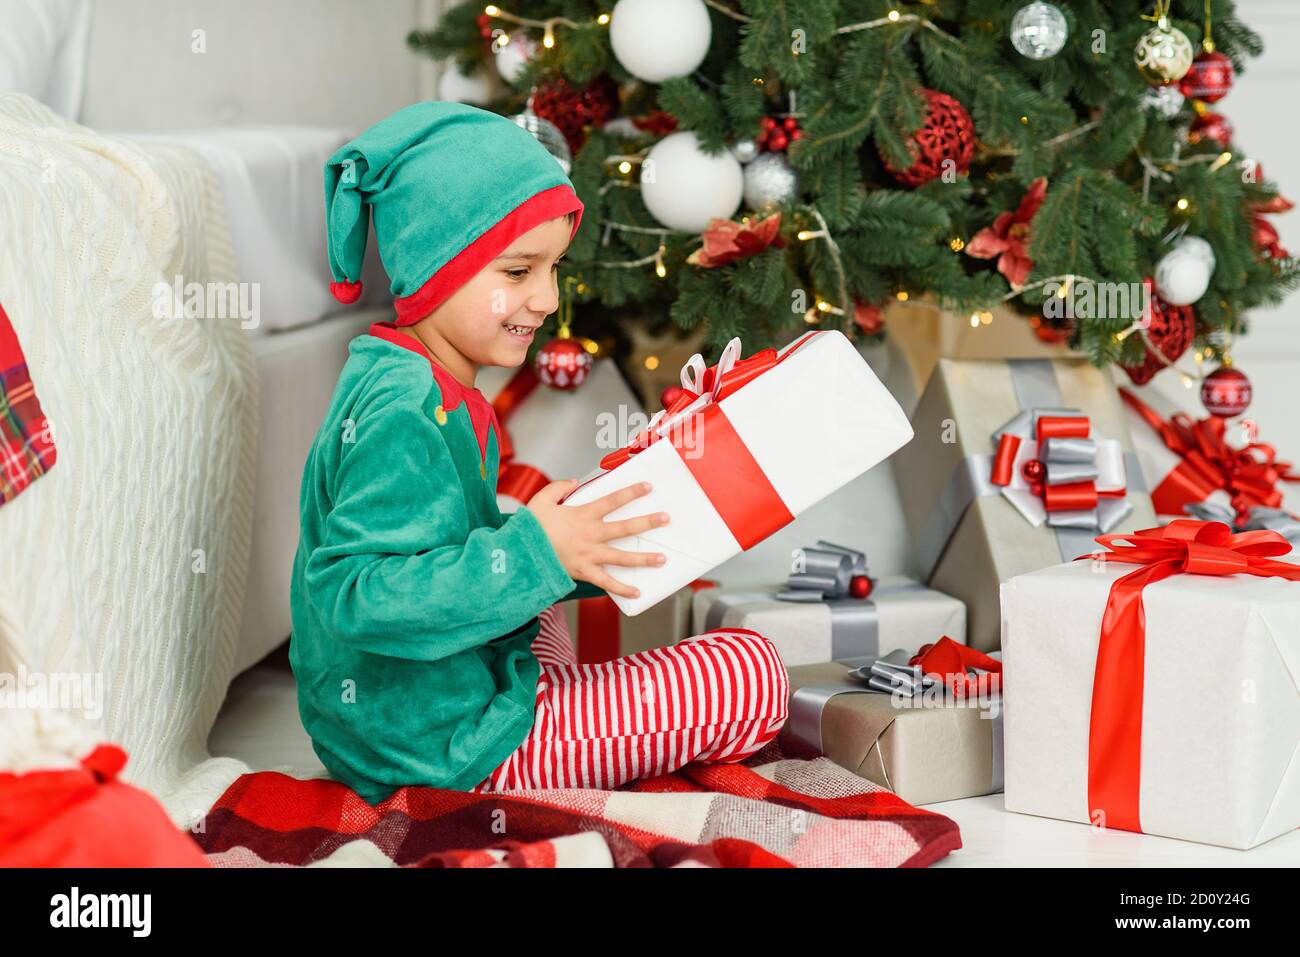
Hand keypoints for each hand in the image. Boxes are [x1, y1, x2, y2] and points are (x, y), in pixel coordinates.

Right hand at [526, 479, 669, 599]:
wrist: (520, 554)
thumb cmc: (530, 528)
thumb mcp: (541, 500)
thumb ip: (558, 487)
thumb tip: (574, 481)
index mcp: (582, 515)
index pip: (612, 500)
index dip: (631, 493)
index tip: (648, 488)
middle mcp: (591, 534)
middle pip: (625, 528)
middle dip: (647, 523)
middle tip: (666, 519)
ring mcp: (589, 555)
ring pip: (622, 557)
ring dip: (643, 558)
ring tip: (662, 559)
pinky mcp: (584, 572)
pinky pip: (606, 582)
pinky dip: (621, 589)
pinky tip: (637, 592)